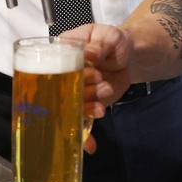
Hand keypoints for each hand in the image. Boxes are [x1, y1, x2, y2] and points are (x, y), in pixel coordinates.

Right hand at [60, 23, 133, 153]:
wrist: (131, 57)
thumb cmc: (114, 41)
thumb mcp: (108, 37)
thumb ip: (99, 46)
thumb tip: (90, 54)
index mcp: (62, 52)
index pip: (50, 65)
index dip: (61, 73)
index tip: (78, 73)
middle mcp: (64, 74)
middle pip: (60, 91)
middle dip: (80, 90)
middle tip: (98, 78)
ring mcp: (75, 92)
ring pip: (73, 107)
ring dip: (89, 104)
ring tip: (105, 88)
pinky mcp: (87, 104)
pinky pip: (82, 121)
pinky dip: (85, 135)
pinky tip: (89, 144)